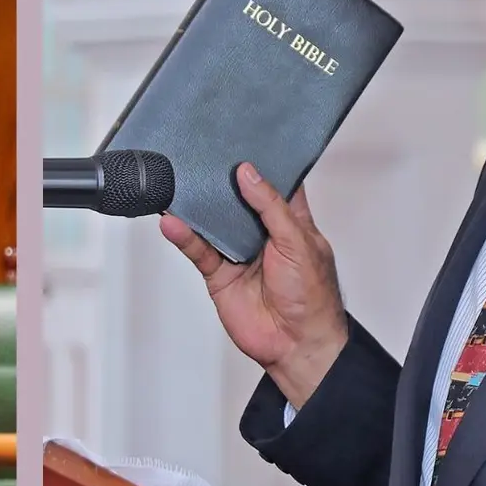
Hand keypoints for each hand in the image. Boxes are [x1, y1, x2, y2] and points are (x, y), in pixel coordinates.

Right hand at [161, 162, 347, 407]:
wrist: (297, 345)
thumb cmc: (313, 297)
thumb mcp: (298, 242)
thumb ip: (271, 207)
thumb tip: (248, 174)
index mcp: (291, 221)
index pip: (275, 184)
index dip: (262, 165)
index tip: (243, 141)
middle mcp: (263, 234)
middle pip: (237, 199)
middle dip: (222, 181)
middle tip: (202, 155)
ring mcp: (239, 252)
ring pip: (212, 222)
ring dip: (197, 207)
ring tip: (179, 183)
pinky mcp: (219, 274)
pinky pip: (198, 250)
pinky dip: (184, 235)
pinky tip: (172, 222)